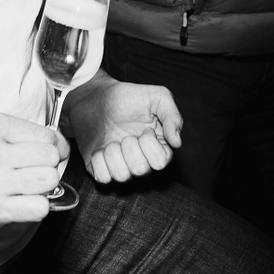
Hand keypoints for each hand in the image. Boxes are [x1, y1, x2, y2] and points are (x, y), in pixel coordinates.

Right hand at [0, 112, 67, 226]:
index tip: (52, 151)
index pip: (47, 135)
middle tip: (40, 168)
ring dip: (45, 185)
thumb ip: (16, 131)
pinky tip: (24, 200)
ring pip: (49, 181)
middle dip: (51, 164)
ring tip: (31, 184)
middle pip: (50, 158)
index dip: (55, 145)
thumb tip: (54, 143)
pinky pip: (39, 208)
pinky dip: (37, 206)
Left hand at [63, 77, 183, 181]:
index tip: (145, 128)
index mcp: (159, 148)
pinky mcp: (102, 170)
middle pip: (140, 170)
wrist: (96, 98)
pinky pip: (103, 177)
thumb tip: (177, 143)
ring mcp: (122, 167)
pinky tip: (100, 148)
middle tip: (126, 134)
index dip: (149, 144)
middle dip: (129, 146)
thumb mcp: (157, 96)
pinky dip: (99, 160)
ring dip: (113, 153)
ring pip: (121, 176)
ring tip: (112, 140)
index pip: (160, 162)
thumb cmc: (128, 98)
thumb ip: (172, 116)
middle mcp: (142, 162)